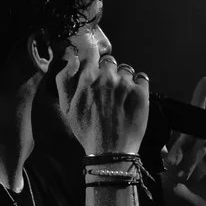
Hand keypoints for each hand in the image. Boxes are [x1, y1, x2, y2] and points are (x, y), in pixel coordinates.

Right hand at [50, 31, 150, 157]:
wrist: (111, 151)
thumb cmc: (87, 131)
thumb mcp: (67, 108)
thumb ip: (64, 79)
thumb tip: (71, 58)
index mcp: (88, 78)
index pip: (92, 54)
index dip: (93, 59)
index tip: (95, 66)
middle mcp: (107, 77)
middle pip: (109, 62)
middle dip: (108, 72)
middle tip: (107, 90)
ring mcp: (126, 84)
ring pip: (125, 70)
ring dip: (123, 79)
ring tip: (120, 97)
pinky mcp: (141, 92)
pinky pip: (141, 78)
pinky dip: (138, 85)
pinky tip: (132, 98)